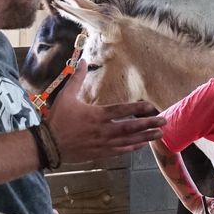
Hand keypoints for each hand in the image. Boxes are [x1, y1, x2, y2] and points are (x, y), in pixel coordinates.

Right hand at [46, 60, 165, 162]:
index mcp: (97, 115)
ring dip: (145, 137)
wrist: (48, 144)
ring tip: (159, 134)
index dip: (138, 108)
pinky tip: (142, 145)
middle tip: (164, 122)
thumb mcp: (66, 96)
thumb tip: (81, 60)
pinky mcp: (100, 153)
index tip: (152, 106)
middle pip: (130, 127)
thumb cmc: (58, 119)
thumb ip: (76, 78)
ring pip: (128, 140)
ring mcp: (103, 143)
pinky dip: (132, 148)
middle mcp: (103, 130)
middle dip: (149, 124)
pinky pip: (120, 151)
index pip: (122, 110)